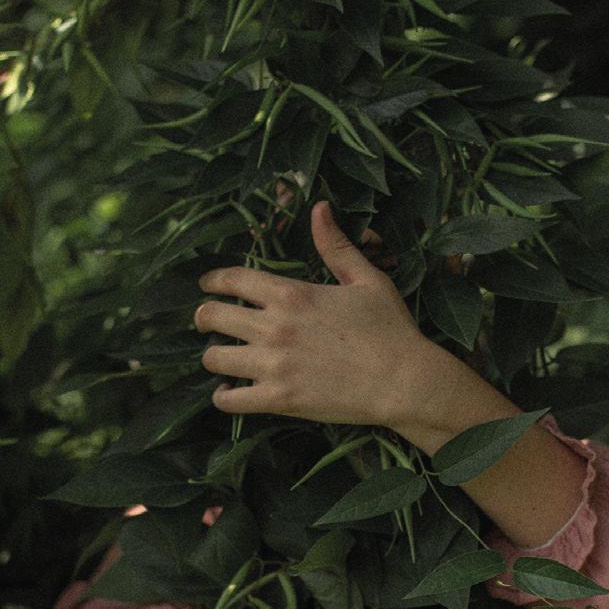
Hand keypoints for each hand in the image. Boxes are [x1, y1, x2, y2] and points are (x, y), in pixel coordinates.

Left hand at [195, 200, 432, 426]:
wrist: (404, 381)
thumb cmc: (391, 329)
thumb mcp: (367, 279)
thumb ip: (336, 246)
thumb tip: (319, 208)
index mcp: (292, 293)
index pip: (233, 279)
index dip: (213, 281)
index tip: (206, 285)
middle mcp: (274, 326)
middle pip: (212, 316)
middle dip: (203, 317)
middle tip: (206, 322)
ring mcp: (273, 365)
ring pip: (214, 358)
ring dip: (213, 357)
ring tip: (220, 358)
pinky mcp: (278, 400)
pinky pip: (230, 400)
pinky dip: (223, 396)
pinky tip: (228, 391)